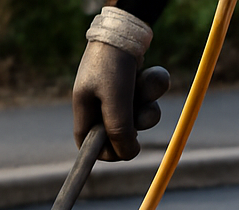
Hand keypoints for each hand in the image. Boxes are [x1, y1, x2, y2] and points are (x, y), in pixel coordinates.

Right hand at [73, 41, 170, 160]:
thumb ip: (120, 132)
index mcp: (85, 111)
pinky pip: (148, 98)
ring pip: (139, 116)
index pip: (91, 146)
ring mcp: (116, 95)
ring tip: (144, 83)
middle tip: (140, 111)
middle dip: (136, 124)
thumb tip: (128, 155)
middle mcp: (98, 105)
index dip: (108, 152)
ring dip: (148, 102)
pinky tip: (149, 72)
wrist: (125, 25)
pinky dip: (153, 88)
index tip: (125, 150)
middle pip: (120, 134)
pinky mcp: (132, 84)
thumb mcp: (115, 101)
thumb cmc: (113, 64)